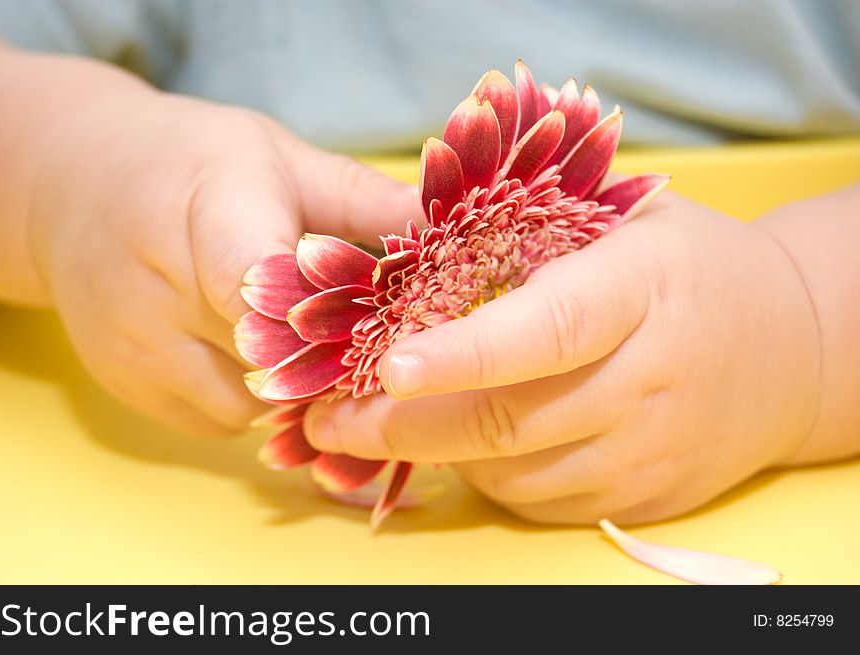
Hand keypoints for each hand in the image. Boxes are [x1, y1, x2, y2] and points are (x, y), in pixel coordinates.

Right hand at [29, 90, 417, 434]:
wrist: (73, 186)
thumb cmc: (192, 163)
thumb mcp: (277, 156)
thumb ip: (361, 198)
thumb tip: (449, 227)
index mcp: (208, 206)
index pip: (260, 278)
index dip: (329, 313)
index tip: (383, 325)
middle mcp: (158, 283)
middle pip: (271, 356)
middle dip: (335, 360)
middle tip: (380, 352)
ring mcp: (135, 343)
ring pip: (251, 404)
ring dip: (296, 391)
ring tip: (317, 354)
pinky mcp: (125, 383)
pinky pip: (218, 423)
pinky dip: (255, 406)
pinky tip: (267, 366)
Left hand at [303, 189, 821, 523]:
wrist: (792, 348)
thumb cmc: (692, 269)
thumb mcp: (629, 220)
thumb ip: (536, 227)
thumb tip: (418, 231)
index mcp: (640, 290)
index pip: (546, 329)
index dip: (463, 352)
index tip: (386, 367)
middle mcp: (647, 380)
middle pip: (508, 421)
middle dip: (404, 428)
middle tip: (331, 419)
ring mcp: (647, 451)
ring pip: (513, 473)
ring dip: (441, 452)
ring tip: (395, 421)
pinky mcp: (645, 498)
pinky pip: (541, 503)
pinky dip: (490, 477)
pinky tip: (472, 442)